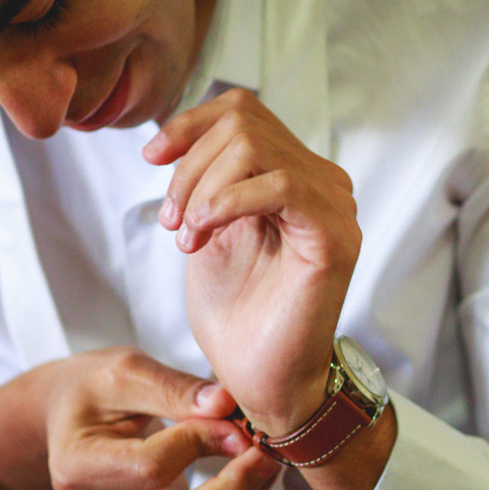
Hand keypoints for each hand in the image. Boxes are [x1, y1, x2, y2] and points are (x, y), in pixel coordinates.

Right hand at [0, 348, 281, 489]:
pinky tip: (249, 474)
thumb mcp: (125, 370)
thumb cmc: (92, 388)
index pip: (150, 468)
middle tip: (268, 452)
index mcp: (75, 465)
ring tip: (266, 459)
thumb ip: (174, 389)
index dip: (201, 443)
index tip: (234, 415)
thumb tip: (225, 405)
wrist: (66, 415)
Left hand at [145, 88, 360, 436]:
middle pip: (244, 124)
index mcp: (295, 176)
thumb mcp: (208, 228)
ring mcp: (334, 207)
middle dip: (190, 168)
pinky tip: (204, 231)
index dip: (191, 123)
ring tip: (187, 235)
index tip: (153, 157)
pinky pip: (281, 184)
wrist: (258, 378)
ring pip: (256, 147)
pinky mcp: (335, 235)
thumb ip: (208, 179)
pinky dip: (228, 200)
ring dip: (203, 189)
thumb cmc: (237, 315)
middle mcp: (322, 184)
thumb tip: (185, 132)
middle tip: (172, 222)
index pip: (244, 111)